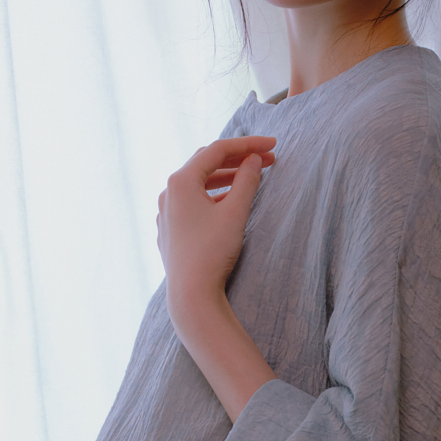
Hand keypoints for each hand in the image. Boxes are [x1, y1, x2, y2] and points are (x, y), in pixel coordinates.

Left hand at [155, 135, 279, 421]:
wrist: (191, 295)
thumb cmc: (212, 253)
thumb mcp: (235, 212)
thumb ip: (247, 181)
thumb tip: (255, 161)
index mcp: (181, 181)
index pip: (218, 150)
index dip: (248, 145)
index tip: (274, 146)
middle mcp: (168, 192)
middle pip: (206, 164)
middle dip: (237, 159)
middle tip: (267, 159)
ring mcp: (166, 212)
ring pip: (199, 185)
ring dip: (226, 178)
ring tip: (250, 178)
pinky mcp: (170, 231)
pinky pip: (192, 203)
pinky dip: (213, 196)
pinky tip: (227, 202)